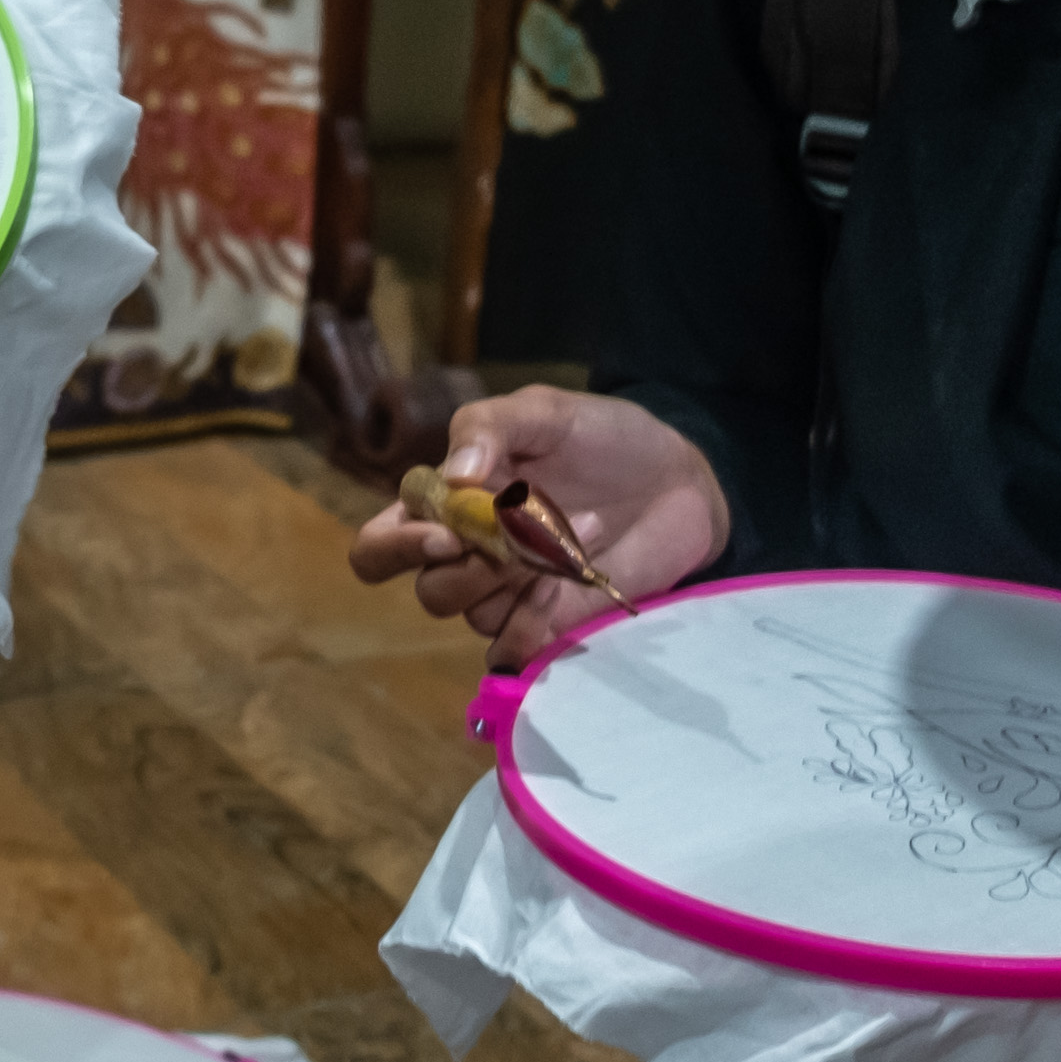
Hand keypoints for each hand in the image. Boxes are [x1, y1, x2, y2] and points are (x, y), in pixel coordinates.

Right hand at [346, 387, 729, 666]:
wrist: (679, 478)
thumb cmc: (603, 438)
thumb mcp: (544, 412)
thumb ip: (489, 427)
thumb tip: (453, 476)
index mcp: (448, 503)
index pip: (381, 545)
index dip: (396, 547)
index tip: (447, 533)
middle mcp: (467, 555)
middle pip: (428, 589)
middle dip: (467, 569)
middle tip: (515, 541)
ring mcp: (509, 594)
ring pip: (471, 616)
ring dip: (512, 583)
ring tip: (567, 542)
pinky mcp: (549, 623)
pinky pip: (512, 650)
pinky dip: (528, 627)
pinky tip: (560, 589)